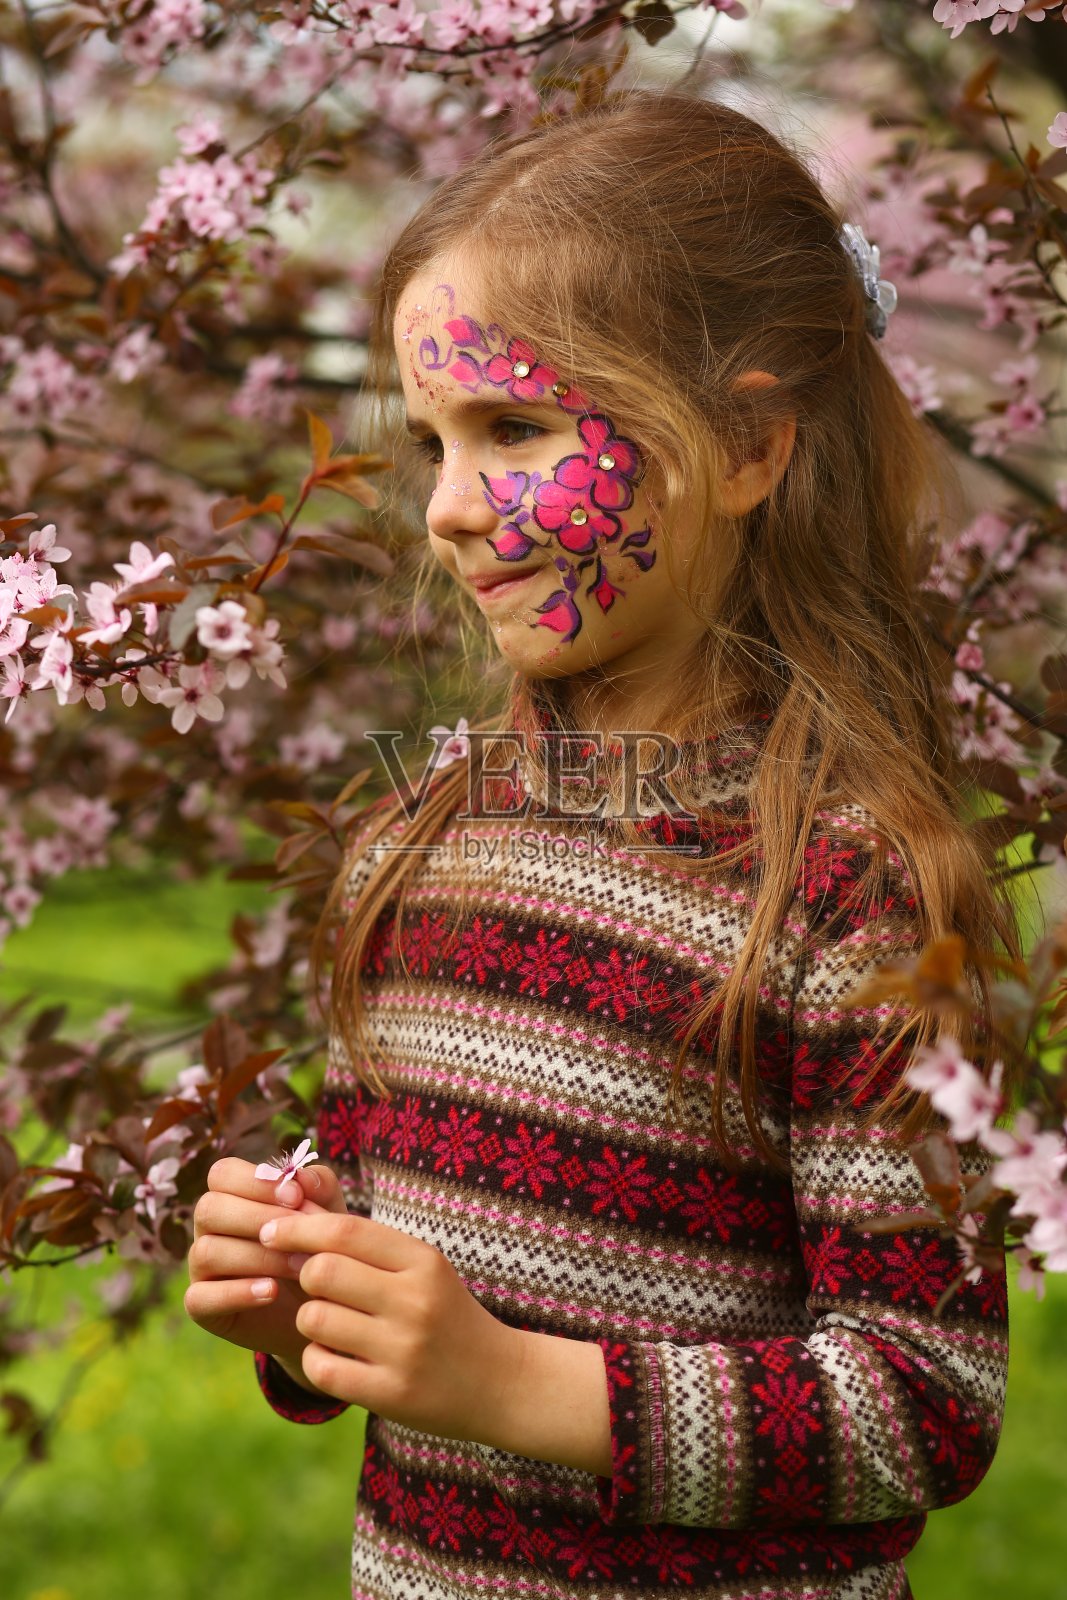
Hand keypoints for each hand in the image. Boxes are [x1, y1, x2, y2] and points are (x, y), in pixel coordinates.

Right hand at [185, 1157, 348, 1384]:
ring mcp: (201, 1268)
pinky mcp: (202, 1307)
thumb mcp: (329, 1214)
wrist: (323, 1309)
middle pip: (209, 1209)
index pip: (222, 1174)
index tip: (297, 1198)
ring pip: (206, 1251)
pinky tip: (271, 1292)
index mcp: (231, 1196)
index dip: (256, 1182)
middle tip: (301, 1237)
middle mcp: (209, 1228)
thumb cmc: (320, 1250)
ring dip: (259, 1257)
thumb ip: (320, 1187)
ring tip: (301, 1268)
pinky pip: (199, 1297)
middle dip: (258, 1218)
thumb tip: (300, 1178)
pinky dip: (237, 1293)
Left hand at [257, 1209, 521, 1446]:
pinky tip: (336, 1357)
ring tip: (330, 1325)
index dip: (299, 1227)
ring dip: (310, 1320)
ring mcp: (404, 1350)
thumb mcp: (422, 1270)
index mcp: (423, 1261)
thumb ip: (368, 1248)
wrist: (501, 1382)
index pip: (346, 1230)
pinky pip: (321, 1366)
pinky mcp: (391, 1394)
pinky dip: (317, 1359)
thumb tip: (293, 1230)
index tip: (271, 1230)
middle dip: (304, 1276)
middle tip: (314, 1287)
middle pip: (322, 1271)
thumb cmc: (446, 1315)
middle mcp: (415, 1301)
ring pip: (315, 1319)